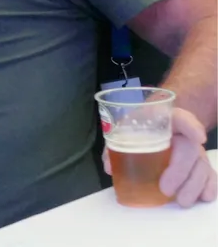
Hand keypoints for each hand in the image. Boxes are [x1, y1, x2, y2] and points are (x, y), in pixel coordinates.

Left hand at [102, 107, 216, 206]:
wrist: (156, 123)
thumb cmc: (138, 127)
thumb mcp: (125, 130)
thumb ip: (115, 146)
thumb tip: (109, 166)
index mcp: (164, 119)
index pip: (180, 117)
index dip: (191, 125)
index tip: (198, 137)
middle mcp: (183, 133)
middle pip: (190, 149)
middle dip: (180, 171)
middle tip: (166, 190)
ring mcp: (194, 149)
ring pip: (202, 165)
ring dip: (193, 185)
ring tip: (181, 201)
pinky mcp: (200, 164)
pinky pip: (210, 174)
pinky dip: (209, 186)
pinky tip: (203, 197)